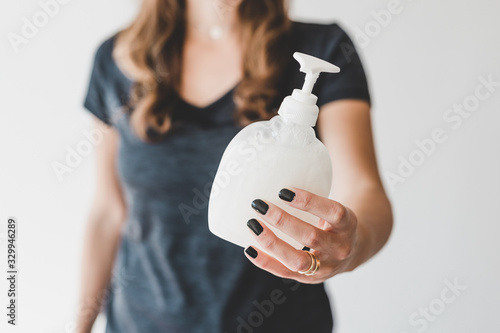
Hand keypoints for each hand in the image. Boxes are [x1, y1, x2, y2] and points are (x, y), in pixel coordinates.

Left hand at [244, 188, 359, 283]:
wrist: (356, 246)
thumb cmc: (336, 218)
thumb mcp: (334, 202)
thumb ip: (313, 188)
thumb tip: (281, 148)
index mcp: (348, 224)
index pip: (334, 212)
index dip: (309, 202)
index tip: (284, 190)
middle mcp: (340, 247)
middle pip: (312, 237)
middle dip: (283, 222)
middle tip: (259, 205)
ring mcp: (325, 267)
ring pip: (298, 260)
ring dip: (272, 243)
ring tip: (252, 224)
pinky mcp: (310, 278)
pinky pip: (286, 273)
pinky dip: (266, 262)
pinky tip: (249, 248)